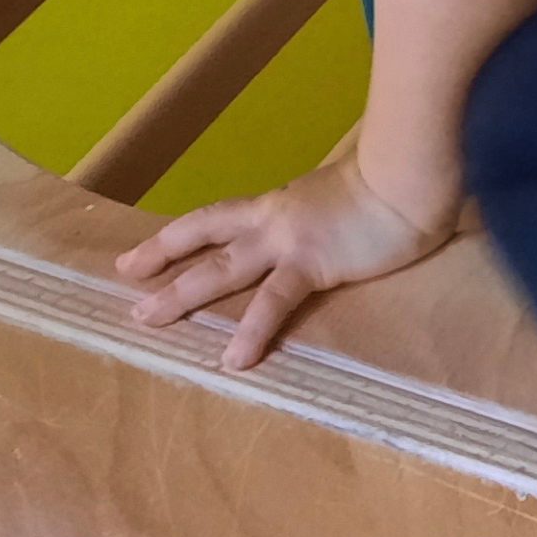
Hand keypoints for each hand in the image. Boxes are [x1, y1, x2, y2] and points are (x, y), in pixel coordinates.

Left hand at [114, 154, 454, 369]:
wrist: (410, 176)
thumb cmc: (393, 183)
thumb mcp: (344, 197)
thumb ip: (326, 212)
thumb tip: (329, 226)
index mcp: (280, 204)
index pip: (218, 218)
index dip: (180, 235)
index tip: (145, 251)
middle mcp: (272, 219)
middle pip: (203, 235)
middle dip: (161, 257)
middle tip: (126, 277)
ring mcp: (288, 240)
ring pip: (220, 268)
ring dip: (181, 293)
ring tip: (147, 318)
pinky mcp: (312, 264)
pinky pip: (272, 303)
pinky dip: (251, 332)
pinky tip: (233, 360)